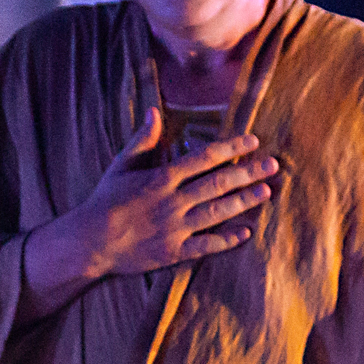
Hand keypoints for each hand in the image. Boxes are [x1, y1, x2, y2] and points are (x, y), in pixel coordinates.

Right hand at [41, 106, 278, 283]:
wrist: (89, 241)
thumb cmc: (105, 200)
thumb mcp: (121, 165)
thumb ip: (143, 139)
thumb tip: (156, 111)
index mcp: (161, 178)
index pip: (204, 158)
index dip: (231, 147)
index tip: (252, 140)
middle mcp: (172, 202)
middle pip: (218, 184)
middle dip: (248, 172)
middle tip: (273, 165)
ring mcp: (174, 228)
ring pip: (217, 212)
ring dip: (244, 202)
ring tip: (266, 191)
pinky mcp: (173, 252)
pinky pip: (205, 245)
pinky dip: (226, 239)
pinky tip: (245, 232)